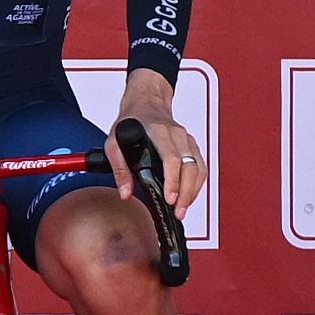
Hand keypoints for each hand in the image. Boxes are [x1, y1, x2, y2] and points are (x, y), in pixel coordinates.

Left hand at [115, 72, 204, 218]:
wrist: (146, 103)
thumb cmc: (132, 121)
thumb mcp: (114, 142)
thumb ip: (119, 168)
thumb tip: (126, 192)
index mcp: (158, 131)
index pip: (172, 158)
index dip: (173, 181)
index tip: (170, 198)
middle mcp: (177, 135)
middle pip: (190, 167)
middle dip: (186, 192)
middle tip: (178, 211)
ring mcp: (188, 140)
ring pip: (199, 169)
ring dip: (193, 191)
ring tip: (182, 208)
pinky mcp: (192, 147)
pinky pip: (201, 168)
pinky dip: (196, 185)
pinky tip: (188, 197)